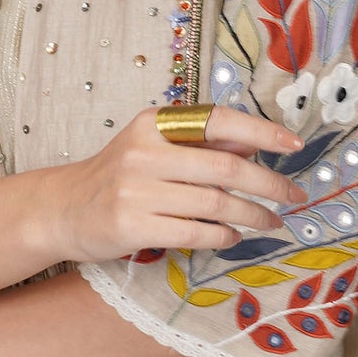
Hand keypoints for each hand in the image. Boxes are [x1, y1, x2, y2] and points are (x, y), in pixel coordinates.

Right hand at [47, 104, 307, 262]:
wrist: (63, 209)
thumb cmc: (119, 177)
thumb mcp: (156, 148)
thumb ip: (203, 144)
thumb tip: (257, 142)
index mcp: (155, 124)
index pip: (218, 120)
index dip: (262, 130)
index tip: (294, 144)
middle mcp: (144, 152)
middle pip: (225, 167)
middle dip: (268, 183)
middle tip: (293, 196)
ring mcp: (136, 190)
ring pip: (215, 204)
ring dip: (252, 215)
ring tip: (270, 222)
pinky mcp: (132, 225)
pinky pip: (195, 232)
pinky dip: (222, 236)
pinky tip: (232, 236)